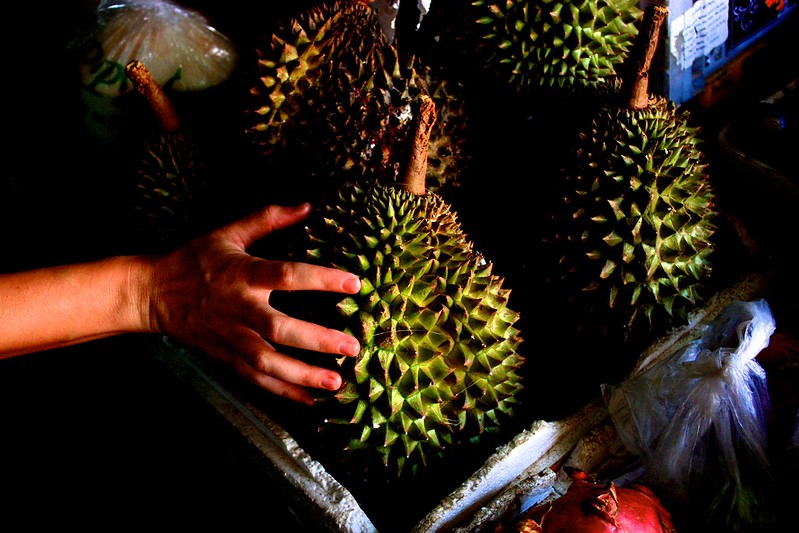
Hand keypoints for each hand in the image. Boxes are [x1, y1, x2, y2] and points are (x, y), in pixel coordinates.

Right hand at [142, 203, 360, 404]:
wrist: (152, 294)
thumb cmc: (193, 260)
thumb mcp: (228, 233)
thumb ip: (268, 218)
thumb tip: (307, 205)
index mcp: (243, 275)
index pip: (287, 276)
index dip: (322, 279)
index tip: (355, 284)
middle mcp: (239, 309)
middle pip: (280, 329)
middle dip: (318, 340)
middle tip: (352, 347)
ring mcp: (231, 337)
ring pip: (268, 363)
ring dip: (303, 375)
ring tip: (336, 382)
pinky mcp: (226, 356)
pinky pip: (256, 379)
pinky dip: (283, 392)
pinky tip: (310, 400)